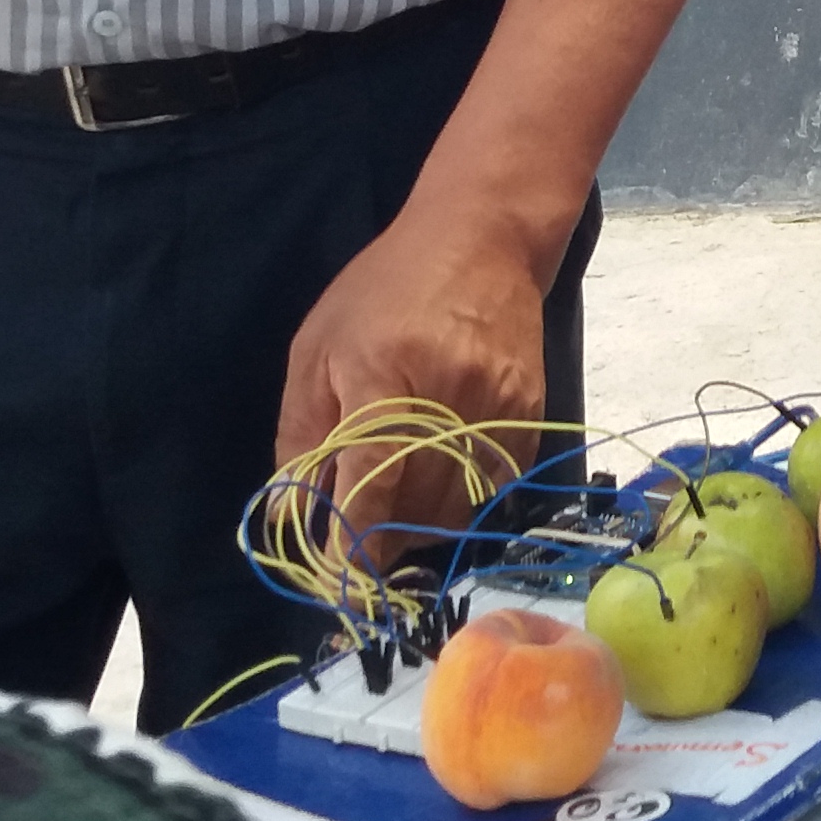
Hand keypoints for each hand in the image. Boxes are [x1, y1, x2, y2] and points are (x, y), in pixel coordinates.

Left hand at [275, 208, 554, 541]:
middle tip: (359, 540)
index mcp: (383, 378)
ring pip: (458, 507)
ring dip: (421, 527)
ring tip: (396, 511)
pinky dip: (461, 499)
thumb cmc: (384, 291)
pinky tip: (438, 480)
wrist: (482, 241)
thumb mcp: (318, 349)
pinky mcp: (529, 413)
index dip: (351, 542)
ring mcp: (497, 407)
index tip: (336, 579)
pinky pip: (494, 486)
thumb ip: (301, 434)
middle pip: (416, 507)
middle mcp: (448, 398)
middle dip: (382, 539)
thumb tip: (291, 516)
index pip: (370, 485)